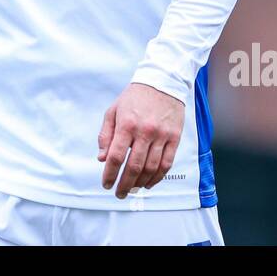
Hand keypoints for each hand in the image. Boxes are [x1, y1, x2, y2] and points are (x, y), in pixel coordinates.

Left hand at [97, 82, 184, 197]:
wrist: (162, 82)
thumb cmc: (135, 97)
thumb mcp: (113, 111)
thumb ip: (106, 135)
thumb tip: (102, 158)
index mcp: (127, 124)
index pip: (116, 156)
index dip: (110, 174)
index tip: (106, 184)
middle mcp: (145, 131)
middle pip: (133, 166)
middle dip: (124, 184)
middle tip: (119, 193)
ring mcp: (161, 135)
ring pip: (151, 168)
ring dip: (140, 183)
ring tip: (133, 189)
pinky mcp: (174, 137)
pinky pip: (166, 163)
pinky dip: (157, 177)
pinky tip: (149, 182)